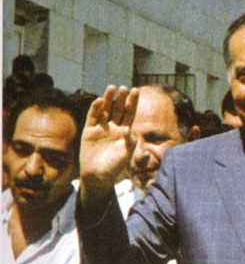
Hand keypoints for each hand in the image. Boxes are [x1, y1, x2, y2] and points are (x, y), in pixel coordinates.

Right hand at [80, 85, 138, 203]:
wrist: (97, 176)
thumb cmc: (114, 167)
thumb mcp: (125, 155)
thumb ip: (129, 142)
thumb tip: (129, 129)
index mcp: (125, 132)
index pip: (130, 113)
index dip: (133, 103)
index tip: (136, 91)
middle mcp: (113, 127)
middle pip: (118, 109)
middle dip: (121, 98)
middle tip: (124, 87)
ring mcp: (101, 128)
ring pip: (105, 110)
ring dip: (108, 99)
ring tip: (112, 88)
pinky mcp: (89, 131)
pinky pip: (92, 117)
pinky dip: (95, 109)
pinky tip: (99, 101)